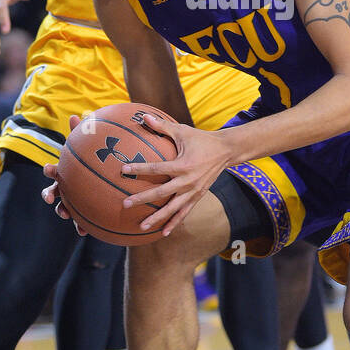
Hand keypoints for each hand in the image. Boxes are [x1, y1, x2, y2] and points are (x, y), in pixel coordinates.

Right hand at [41, 116, 86, 233]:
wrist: (105, 177)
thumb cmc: (95, 159)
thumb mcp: (90, 147)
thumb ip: (82, 133)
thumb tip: (76, 115)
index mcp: (66, 172)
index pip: (54, 170)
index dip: (50, 170)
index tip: (49, 169)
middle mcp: (66, 187)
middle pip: (53, 191)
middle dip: (49, 194)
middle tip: (49, 197)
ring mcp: (74, 201)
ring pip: (64, 208)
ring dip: (63, 212)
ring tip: (66, 215)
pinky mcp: (84, 213)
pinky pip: (81, 221)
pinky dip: (81, 227)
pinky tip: (85, 232)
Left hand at [120, 112, 232, 235]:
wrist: (226, 151)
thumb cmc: (201, 139)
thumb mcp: (182, 131)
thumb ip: (162, 126)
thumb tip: (144, 116)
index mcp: (183, 164)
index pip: (157, 168)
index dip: (139, 169)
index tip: (123, 171)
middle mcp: (187, 181)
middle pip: (161, 193)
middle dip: (142, 199)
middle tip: (125, 204)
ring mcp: (193, 191)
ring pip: (172, 208)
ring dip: (157, 218)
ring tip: (141, 226)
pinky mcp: (197, 197)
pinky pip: (184, 212)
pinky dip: (174, 223)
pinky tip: (163, 233)